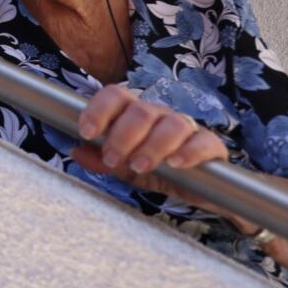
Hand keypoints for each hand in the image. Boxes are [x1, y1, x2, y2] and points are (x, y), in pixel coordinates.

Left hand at [70, 84, 230, 207]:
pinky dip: (188, 151)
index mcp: (135, 114)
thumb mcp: (125, 168)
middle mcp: (160, 115)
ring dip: (152, 145)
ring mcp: (187, 127)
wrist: (198, 191)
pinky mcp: (212, 145)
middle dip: (122, 135)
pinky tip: (175, 164)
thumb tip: (76, 150)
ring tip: (140, 165)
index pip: (115, 96)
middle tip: (113, 158)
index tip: (87, 132)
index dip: (99, 110)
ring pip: (171, 124)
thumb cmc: (157, 171)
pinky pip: (203, 141)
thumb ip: (102, 160)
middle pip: (141, 111)